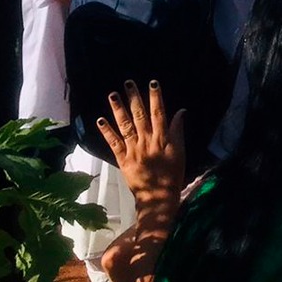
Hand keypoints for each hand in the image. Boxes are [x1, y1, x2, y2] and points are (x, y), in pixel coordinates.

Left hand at [97, 81, 185, 219]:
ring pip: (125, 126)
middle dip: (134, 98)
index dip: (156, 98)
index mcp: (161, 138)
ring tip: (113, 95)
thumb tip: (181, 111)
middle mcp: (146, 141)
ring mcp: (132, 150)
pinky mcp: (122, 160)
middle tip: (128, 83)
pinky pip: (113, 143)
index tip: (153, 83)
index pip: (159, 113)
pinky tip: (100, 120)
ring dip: (118, 110)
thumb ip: (178, 131)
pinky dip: (106, 132)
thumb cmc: (172, 174)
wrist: (158, 198)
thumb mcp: (180, 152)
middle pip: (139, 116)